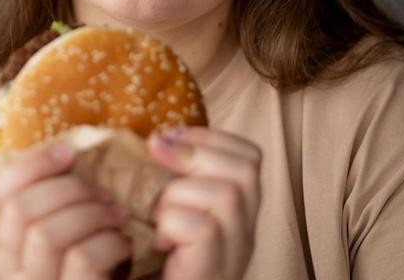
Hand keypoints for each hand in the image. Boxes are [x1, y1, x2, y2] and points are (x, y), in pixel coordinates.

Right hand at [0, 142, 131, 278]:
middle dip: (68, 188)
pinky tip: (124, 248)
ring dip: (90, 213)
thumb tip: (67, 152)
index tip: (67, 152)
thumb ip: (54, 205)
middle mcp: (13, 272)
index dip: (30, 165)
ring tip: (117, 216)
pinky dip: (109, 243)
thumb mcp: (68, 235)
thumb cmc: (99, 270)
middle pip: (19, 210)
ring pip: (46, 233)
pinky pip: (81, 259)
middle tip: (102, 192)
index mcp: (7, 248)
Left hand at [147, 126, 261, 279]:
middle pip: (246, 170)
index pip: (248, 156)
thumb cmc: (154, 263)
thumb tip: (155, 139)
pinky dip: (172, 224)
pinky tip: (158, 242)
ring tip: (157, 216)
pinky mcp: (214, 272)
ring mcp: (235, 255)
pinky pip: (204, 229)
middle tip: (156, 157)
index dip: (209, 136)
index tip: (168, 137)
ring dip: (178, 193)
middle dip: (196, 152)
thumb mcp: (168, 212)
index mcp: (237, 211)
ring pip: (226, 195)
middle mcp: (245, 232)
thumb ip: (170, 180)